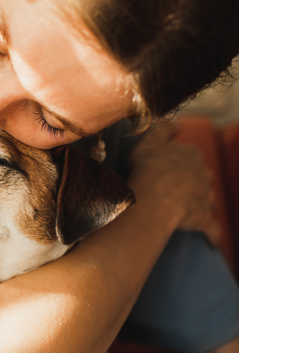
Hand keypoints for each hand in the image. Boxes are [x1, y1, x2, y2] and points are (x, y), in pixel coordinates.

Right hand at [127, 125, 221, 244]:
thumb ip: (164, 129)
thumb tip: (179, 121)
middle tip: (173, 188)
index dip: (180, 161)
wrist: (153, 198)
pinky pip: (212, 228)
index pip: (191, 154)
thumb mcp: (150, 142)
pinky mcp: (204, 219)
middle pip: (201, 176)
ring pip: (206, 199)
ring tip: (182, 211)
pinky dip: (213, 234)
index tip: (167, 167)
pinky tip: (211, 240)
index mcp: (191, 155)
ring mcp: (205, 197)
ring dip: (198, 203)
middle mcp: (203, 173)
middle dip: (193, 182)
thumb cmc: (148, 169)